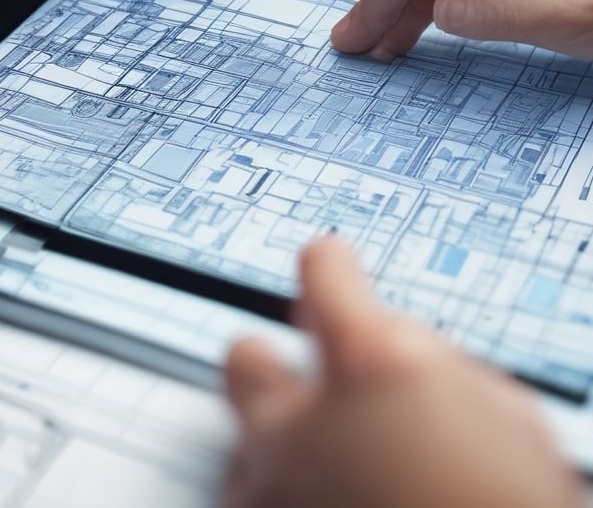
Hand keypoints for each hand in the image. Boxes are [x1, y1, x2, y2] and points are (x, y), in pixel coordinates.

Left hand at [223, 238, 583, 507]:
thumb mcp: (507, 418)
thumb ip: (434, 365)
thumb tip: (401, 349)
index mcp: (372, 365)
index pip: (321, 271)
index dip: (333, 269)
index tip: (335, 270)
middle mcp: (301, 421)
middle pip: (244, 358)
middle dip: (273, 364)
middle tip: (306, 386)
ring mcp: (270, 489)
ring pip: (244, 443)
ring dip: (281, 451)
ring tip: (331, 478)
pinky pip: (251, 501)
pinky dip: (280, 501)